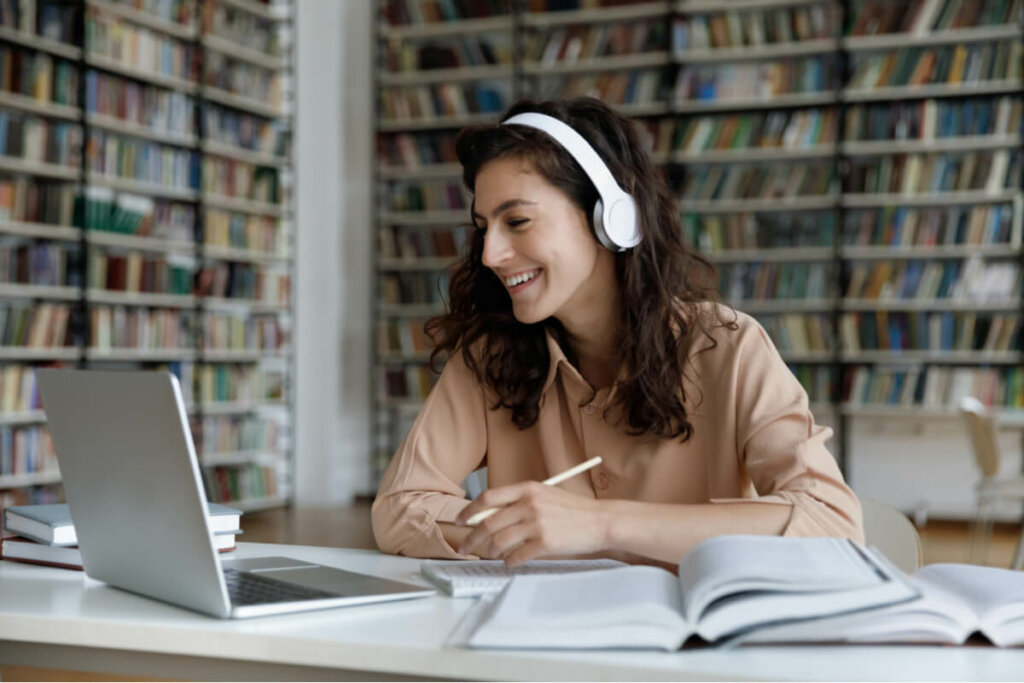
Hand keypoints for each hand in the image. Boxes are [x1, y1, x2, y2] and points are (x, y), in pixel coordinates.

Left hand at [454, 482, 608, 565]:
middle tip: (464, 547)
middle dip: (472, 538)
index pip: (488, 498)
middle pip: (488, 523)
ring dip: (492, 552)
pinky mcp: (545, 543)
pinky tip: (510, 562)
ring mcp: (537, 524)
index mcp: (527, 488)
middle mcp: (530, 504)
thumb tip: (488, 516)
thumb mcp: (544, 495)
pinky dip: (509, 561)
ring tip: (494, 555)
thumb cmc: (572, 510)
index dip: (468, 511)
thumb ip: (518, 502)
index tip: (459, 521)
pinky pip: (516, 556)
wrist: (600, 521)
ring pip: (499, 541)